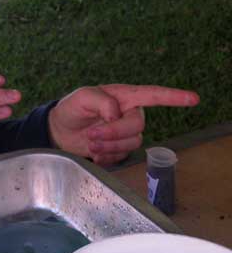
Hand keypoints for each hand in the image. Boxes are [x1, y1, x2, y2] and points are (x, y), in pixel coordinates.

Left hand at [47, 84, 199, 165]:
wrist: (60, 130)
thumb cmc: (72, 108)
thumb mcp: (81, 97)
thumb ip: (101, 101)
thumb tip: (117, 113)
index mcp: (123, 96)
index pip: (152, 95)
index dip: (173, 97)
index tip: (193, 99)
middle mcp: (129, 113)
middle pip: (137, 126)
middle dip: (113, 133)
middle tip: (91, 134)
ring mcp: (126, 132)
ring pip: (131, 143)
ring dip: (108, 145)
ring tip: (90, 141)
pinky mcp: (121, 149)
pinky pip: (122, 156)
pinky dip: (106, 156)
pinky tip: (94, 152)